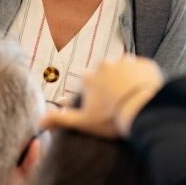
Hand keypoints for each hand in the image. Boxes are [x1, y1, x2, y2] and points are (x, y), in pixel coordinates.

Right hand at [39, 55, 163, 137]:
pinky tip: (145, 92)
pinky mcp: (145, 64)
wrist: (143, 111)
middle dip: (110, 85)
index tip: (102, 106)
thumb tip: (40, 121)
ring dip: (127, 80)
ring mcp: (127, 62)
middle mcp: (106, 64)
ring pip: (124, 70)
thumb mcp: (83, 122)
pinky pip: (143, 69)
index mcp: (90, 77)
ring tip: (132, 98)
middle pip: (106, 74)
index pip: (88, 83)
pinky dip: (143, 78)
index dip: (94, 95)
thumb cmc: (112, 118)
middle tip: (118, 103)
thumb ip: (61, 119)